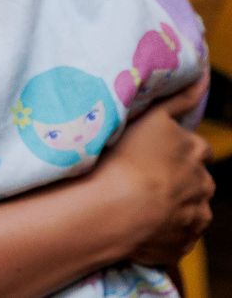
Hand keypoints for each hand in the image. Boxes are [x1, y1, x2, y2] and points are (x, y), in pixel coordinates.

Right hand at [101, 76, 213, 265]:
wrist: (117, 209)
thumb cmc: (129, 158)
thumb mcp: (152, 116)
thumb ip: (179, 97)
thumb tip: (203, 76)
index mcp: (196, 152)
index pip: (194, 148)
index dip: (173, 149)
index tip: (152, 152)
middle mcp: (203, 185)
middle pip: (193, 179)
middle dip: (175, 179)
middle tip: (140, 176)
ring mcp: (194, 217)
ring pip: (186, 208)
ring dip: (169, 205)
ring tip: (135, 201)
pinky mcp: (182, 245)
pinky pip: (174, 235)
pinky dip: (161, 230)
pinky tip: (137, 223)